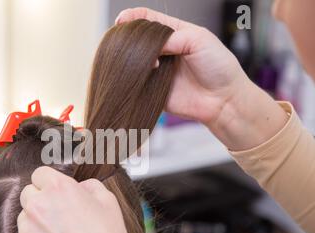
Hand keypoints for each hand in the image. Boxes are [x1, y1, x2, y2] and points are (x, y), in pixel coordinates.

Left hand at [16, 166, 140, 232]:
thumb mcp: (107, 200)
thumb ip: (89, 185)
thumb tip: (80, 186)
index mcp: (57, 187)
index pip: (39, 173)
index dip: (49, 181)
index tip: (54, 190)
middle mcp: (37, 204)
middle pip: (28, 193)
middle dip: (40, 199)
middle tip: (57, 211)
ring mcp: (27, 228)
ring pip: (24, 216)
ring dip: (37, 220)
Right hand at [116, 7, 287, 150]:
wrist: (224, 100)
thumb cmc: (219, 67)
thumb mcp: (198, 40)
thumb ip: (171, 37)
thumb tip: (146, 45)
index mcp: (173, 33)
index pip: (148, 19)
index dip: (133, 17)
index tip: (122, 21)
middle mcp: (163, 51)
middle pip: (136, 40)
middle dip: (129, 40)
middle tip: (129, 44)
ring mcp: (156, 71)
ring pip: (133, 62)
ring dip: (131, 61)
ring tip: (144, 63)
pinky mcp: (153, 91)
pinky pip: (136, 84)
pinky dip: (133, 80)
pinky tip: (140, 76)